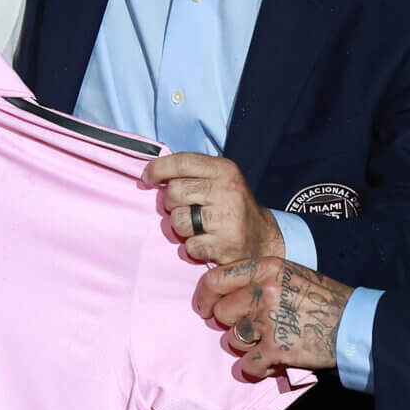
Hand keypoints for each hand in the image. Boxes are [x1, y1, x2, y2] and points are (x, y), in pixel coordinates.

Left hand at [143, 153, 281, 267]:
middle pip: (174, 192)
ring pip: (177, 221)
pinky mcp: (224, 245)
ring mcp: (226, 219)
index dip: (157, 169)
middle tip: (185, 209)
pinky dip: (193, 248)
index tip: (147, 178)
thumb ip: (191, 174)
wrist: (263, 239)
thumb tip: (151, 173)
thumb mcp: (218, 180)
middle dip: (170, 203)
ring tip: (198, 228)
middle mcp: (227, 191)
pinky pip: (189, 246)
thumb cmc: (231, 207)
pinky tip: (208, 243)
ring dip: (181, 228)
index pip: (182, 162)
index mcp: (224, 170)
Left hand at [192, 255, 350, 378]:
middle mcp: (265, 292)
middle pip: (221, 311)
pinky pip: (248, 364)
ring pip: (232, 338)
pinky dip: (256, 367)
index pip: (215, 279)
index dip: (204, 297)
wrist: (354, 323)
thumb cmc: (322, 298)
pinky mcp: (277, 349)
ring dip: (244, 345)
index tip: (203, 308)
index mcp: (267, 268)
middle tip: (249, 328)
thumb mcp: (290, 273)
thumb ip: (258, 279)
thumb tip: (223, 292)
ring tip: (265, 342)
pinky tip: (270, 361)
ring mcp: (270, 321)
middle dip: (230, 323)